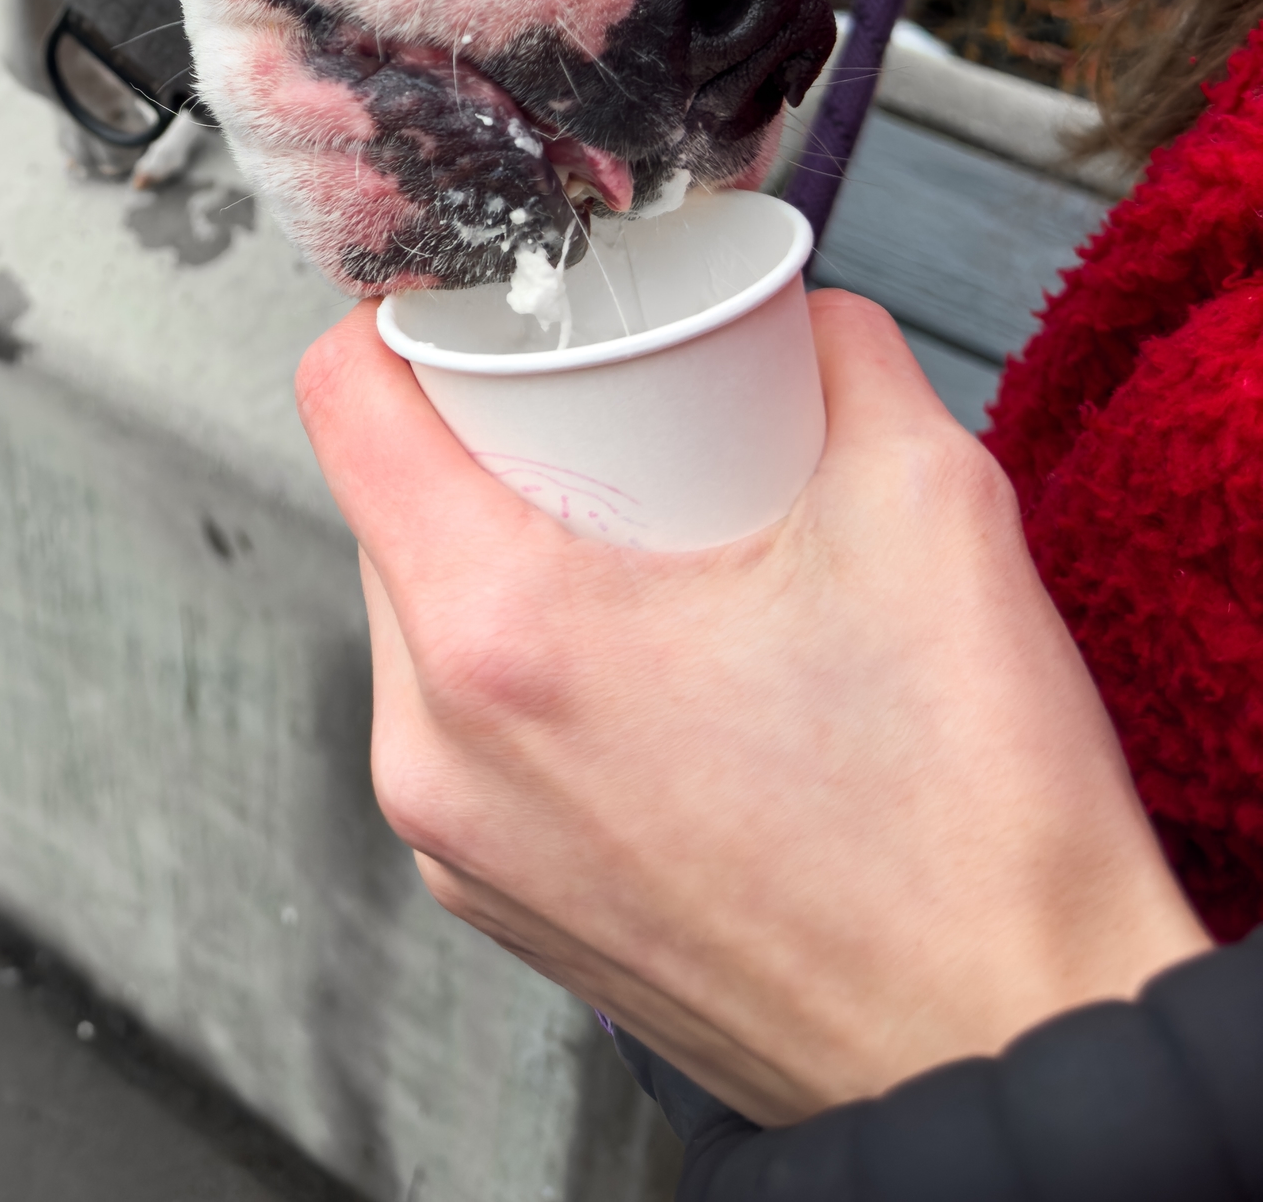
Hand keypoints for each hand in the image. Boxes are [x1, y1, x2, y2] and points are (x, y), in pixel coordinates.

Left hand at [296, 288, 1208, 1125]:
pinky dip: (536, 664)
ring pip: (426, 616)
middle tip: (606, 410)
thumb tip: (791, 311)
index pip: (342, 398)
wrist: (1007, 1048)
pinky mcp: (502, 899)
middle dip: (486, 434)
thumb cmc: (964, 834)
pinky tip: (657, 656)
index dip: (402, 311)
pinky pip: (471, 725)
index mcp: (502, 637)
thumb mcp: (929, 501)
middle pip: (386, 505)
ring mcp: (461, 843)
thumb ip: (839, 352)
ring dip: (512, 549)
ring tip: (647, 538)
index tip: (477, 298)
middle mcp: (440, 750)